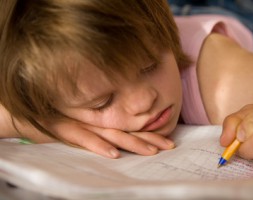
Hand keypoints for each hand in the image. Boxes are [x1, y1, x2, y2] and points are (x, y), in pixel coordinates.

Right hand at [45, 119, 174, 157]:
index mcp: (103, 120)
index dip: (150, 134)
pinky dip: (99, 146)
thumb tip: (119, 142)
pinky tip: (113, 154)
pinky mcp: (68, 130)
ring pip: (112, 135)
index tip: (168, 141)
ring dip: (132, 143)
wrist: (34, 115)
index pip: (131, 128)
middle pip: (128, 131)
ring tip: (151, 151)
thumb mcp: (85, 123)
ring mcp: (84, 125)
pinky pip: (86, 140)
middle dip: (150, 139)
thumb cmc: (62, 119)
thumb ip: (102, 130)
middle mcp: (98, 121)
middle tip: (170, 146)